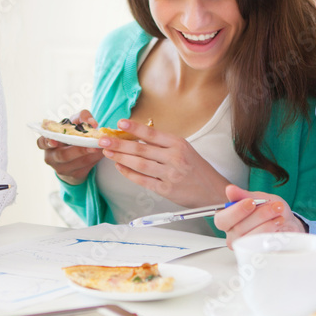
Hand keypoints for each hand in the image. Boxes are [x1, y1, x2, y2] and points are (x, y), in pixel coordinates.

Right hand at [37, 109, 102, 184]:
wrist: (76, 156)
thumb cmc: (72, 135)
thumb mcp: (74, 123)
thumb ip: (82, 117)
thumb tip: (92, 122)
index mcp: (48, 142)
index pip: (42, 143)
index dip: (47, 142)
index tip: (54, 141)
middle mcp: (52, 157)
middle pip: (63, 155)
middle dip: (78, 150)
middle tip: (92, 145)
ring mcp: (62, 168)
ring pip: (76, 163)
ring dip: (89, 155)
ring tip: (100, 147)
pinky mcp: (74, 175)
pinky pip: (85, 168)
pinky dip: (94, 160)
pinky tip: (101, 154)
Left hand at [98, 119, 229, 207]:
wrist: (212, 191)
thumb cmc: (197, 169)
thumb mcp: (185, 150)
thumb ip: (164, 144)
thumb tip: (138, 138)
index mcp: (179, 144)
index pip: (152, 134)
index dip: (134, 128)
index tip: (119, 123)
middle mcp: (174, 158)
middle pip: (141, 149)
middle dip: (119, 144)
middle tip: (103, 140)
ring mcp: (170, 174)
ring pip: (140, 164)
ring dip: (121, 158)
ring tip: (107, 153)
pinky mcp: (166, 189)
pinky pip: (143, 180)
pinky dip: (130, 174)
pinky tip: (120, 168)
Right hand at [214, 184, 306, 247]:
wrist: (287, 223)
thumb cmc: (269, 210)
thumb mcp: (258, 198)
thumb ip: (243, 195)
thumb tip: (230, 190)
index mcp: (228, 220)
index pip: (222, 220)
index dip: (236, 211)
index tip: (251, 202)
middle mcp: (233, 236)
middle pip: (238, 229)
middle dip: (259, 215)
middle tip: (273, 206)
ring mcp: (245, 247)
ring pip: (251, 238)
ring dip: (267, 224)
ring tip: (278, 215)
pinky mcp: (258, 254)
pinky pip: (263, 247)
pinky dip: (273, 234)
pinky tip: (278, 225)